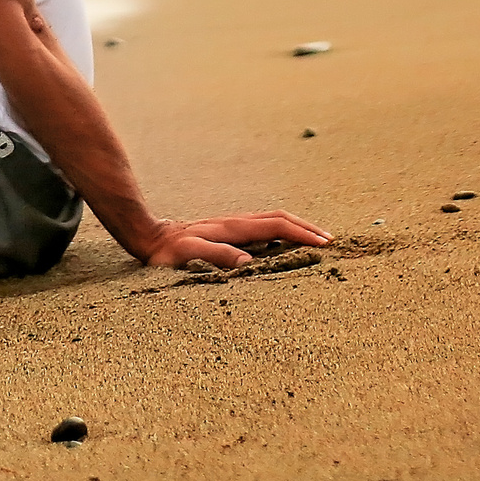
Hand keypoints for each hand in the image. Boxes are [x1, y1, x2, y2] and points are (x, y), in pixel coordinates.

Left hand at [135, 211, 331, 269]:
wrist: (148, 236)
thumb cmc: (166, 251)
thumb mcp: (186, 255)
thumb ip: (215, 256)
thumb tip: (247, 262)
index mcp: (231, 229)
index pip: (275, 227)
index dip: (301, 234)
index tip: (323, 244)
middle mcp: (235, 222)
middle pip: (279, 217)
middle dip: (307, 227)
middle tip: (330, 240)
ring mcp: (232, 224)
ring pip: (272, 219)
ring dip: (296, 226)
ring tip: (317, 238)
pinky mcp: (228, 230)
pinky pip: (263, 226)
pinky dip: (282, 229)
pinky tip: (286, 241)